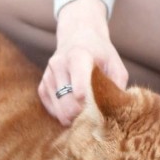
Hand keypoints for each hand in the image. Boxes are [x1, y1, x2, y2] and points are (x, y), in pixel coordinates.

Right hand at [39, 0, 127, 125]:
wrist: (78, 38)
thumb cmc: (100, 54)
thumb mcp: (114, 63)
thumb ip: (117, 84)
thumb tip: (116, 109)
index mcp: (78, 55)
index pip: (78, 77)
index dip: (82, 92)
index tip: (86, 104)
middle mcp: (59, 64)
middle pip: (66, 98)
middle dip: (79, 114)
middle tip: (92, 121)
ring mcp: (48, 76)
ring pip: (58, 107)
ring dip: (71, 117)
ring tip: (84, 118)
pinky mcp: (42, 87)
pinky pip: (50, 108)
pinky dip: (62, 114)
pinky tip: (73, 112)